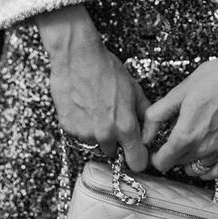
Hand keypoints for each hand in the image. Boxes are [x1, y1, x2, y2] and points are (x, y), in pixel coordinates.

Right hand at [37, 6, 149, 171]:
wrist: (77, 56)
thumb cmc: (106, 68)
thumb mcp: (134, 89)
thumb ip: (144, 115)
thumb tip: (149, 132)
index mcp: (125, 126)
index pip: (136, 162)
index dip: (138, 157)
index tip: (136, 152)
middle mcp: (105, 134)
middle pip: (114, 153)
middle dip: (115, 140)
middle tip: (112, 119)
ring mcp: (84, 132)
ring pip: (95, 143)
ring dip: (98, 132)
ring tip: (96, 109)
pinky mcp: (68, 127)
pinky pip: (79, 134)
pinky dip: (82, 125)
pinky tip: (84, 107)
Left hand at [141, 23, 217, 179]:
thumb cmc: (215, 77)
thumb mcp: (178, 92)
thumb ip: (157, 116)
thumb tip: (146, 135)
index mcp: (186, 135)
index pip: (162, 162)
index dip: (155, 155)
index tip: (155, 146)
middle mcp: (204, 148)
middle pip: (177, 164)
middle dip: (170, 154)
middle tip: (171, 137)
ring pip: (195, 170)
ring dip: (187, 161)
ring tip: (187, 143)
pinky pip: (217, 172)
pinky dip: (206, 168)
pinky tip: (203, 154)